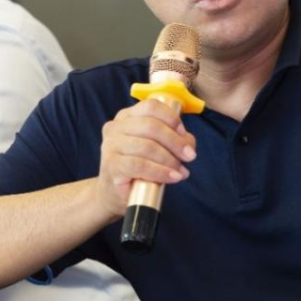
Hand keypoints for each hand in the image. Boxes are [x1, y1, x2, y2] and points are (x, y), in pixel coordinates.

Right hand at [97, 99, 196, 217]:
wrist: (113, 194)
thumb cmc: (138, 169)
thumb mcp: (157, 149)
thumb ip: (174, 140)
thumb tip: (188, 143)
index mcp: (126, 117)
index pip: (151, 106)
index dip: (172, 119)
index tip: (184, 134)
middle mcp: (115, 127)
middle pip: (151, 126)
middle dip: (175, 142)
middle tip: (189, 156)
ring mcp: (110, 145)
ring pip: (147, 146)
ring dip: (170, 160)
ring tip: (181, 171)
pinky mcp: (111, 165)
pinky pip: (140, 165)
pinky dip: (160, 172)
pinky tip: (172, 177)